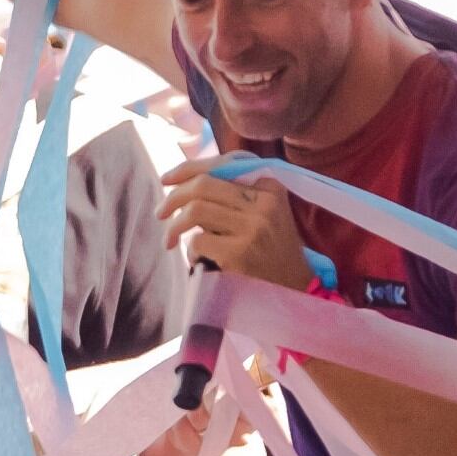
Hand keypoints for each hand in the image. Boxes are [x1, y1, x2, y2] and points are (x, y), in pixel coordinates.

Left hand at [161, 158, 317, 293]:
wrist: (295, 291)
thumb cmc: (272, 253)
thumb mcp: (266, 215)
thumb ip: (235, 195)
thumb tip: (184, 180)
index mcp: (270, 187)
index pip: (223, 164)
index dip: (188, 169)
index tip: (167, 179)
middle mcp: (263, 203)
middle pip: (203, 184)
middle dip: (174, 197)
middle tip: (161, 213)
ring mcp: (252, 228)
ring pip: (195, 210)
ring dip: (174, 226)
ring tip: (169, 240)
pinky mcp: (240, 252)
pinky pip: (197, 240)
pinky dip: (190, 251)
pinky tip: (198, 261)